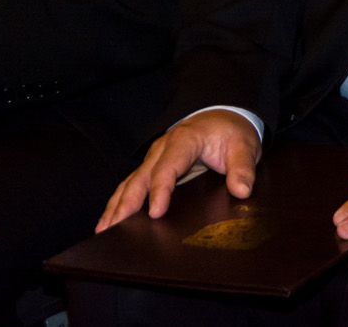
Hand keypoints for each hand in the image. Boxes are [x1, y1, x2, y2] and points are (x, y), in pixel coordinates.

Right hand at [97, 109, 261, 230]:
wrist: (223, 117)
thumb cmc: (231, 132)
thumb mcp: (244, 146)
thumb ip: (243, 168)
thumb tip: (242, 191)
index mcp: (184, 140)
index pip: (167, 167)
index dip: (160, 190)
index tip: (155, 213)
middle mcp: (162, 148)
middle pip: (140, 177)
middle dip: (126, 203)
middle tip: (113, 228)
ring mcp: (154, 157)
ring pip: (130, 182)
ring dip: (116, 205)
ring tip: (103, 230)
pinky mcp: (152, 167)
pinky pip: (131, 184)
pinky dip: (119, 201)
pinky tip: (110, 220)